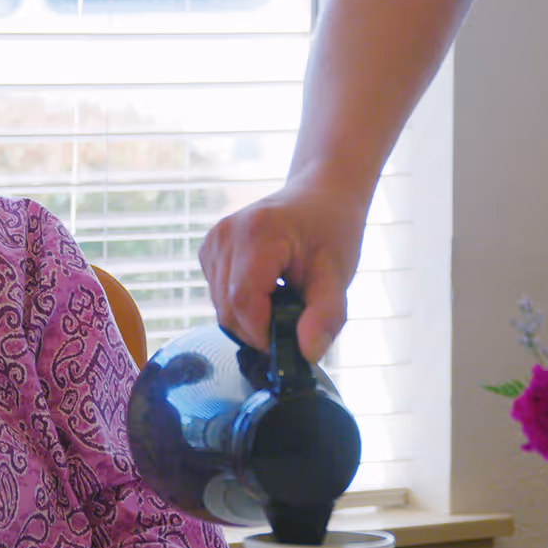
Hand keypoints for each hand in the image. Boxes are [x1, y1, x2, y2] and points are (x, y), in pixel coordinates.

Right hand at [199, 172, 368, 360]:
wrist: (319, 194)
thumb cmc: (331, 230)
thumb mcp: (337, 275)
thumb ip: (325, 315)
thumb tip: (307, 353)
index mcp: (257, 234)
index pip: (243, 302)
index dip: (264, 333)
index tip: (292, 340)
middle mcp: (226, 234)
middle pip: (227, 308)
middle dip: (258, 330)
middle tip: (292, 325)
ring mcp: (213, 240)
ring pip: (220, 306)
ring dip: (250, 318)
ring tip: (283, 302)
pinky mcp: (209, 248)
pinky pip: (218, 294)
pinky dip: (241, 304)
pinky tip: (266, 290)